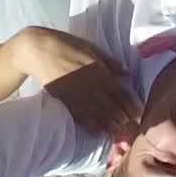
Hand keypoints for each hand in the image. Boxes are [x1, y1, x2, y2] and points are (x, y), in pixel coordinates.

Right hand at [16, 27, 141, 137]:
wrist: (37, 50)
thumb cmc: (65, 44)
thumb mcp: (90, 47)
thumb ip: (109, 61)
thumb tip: (127, 72)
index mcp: (98, 70)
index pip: (119, 92)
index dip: (130, 105)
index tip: (138, 114)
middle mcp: (89, 84)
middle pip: (110, 106)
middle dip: (122, 118)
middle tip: (131, 126)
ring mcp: (76, 94)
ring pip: (96, 114)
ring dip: (108, 125)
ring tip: (118, 132)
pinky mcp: (64, 100)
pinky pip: (79, 116)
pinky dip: (89, 125)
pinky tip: (97, 131)